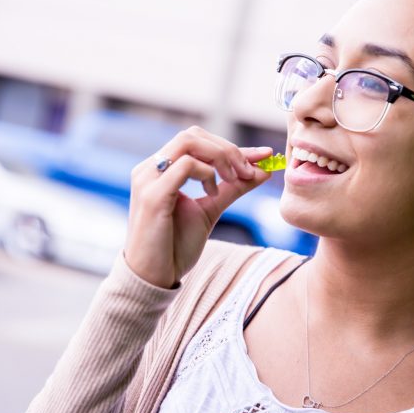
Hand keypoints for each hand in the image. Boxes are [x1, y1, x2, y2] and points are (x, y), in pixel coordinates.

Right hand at [123, 126, 272, 287]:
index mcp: (160, 170)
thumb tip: (262, 170)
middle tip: (249, 170)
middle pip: (193, 135)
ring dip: (221, 157)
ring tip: (235, 179)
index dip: (233, 146)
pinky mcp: (152, 195)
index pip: (198, 142)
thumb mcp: (210, 210)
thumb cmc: (175, 247)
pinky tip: (211, 192)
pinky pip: (184, 166)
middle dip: (228, 149)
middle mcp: (150, 168)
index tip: (265, 154)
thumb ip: (232, 188)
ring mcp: (148, 179)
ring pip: (189, 142)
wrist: (154, 278)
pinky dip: (207, 173)